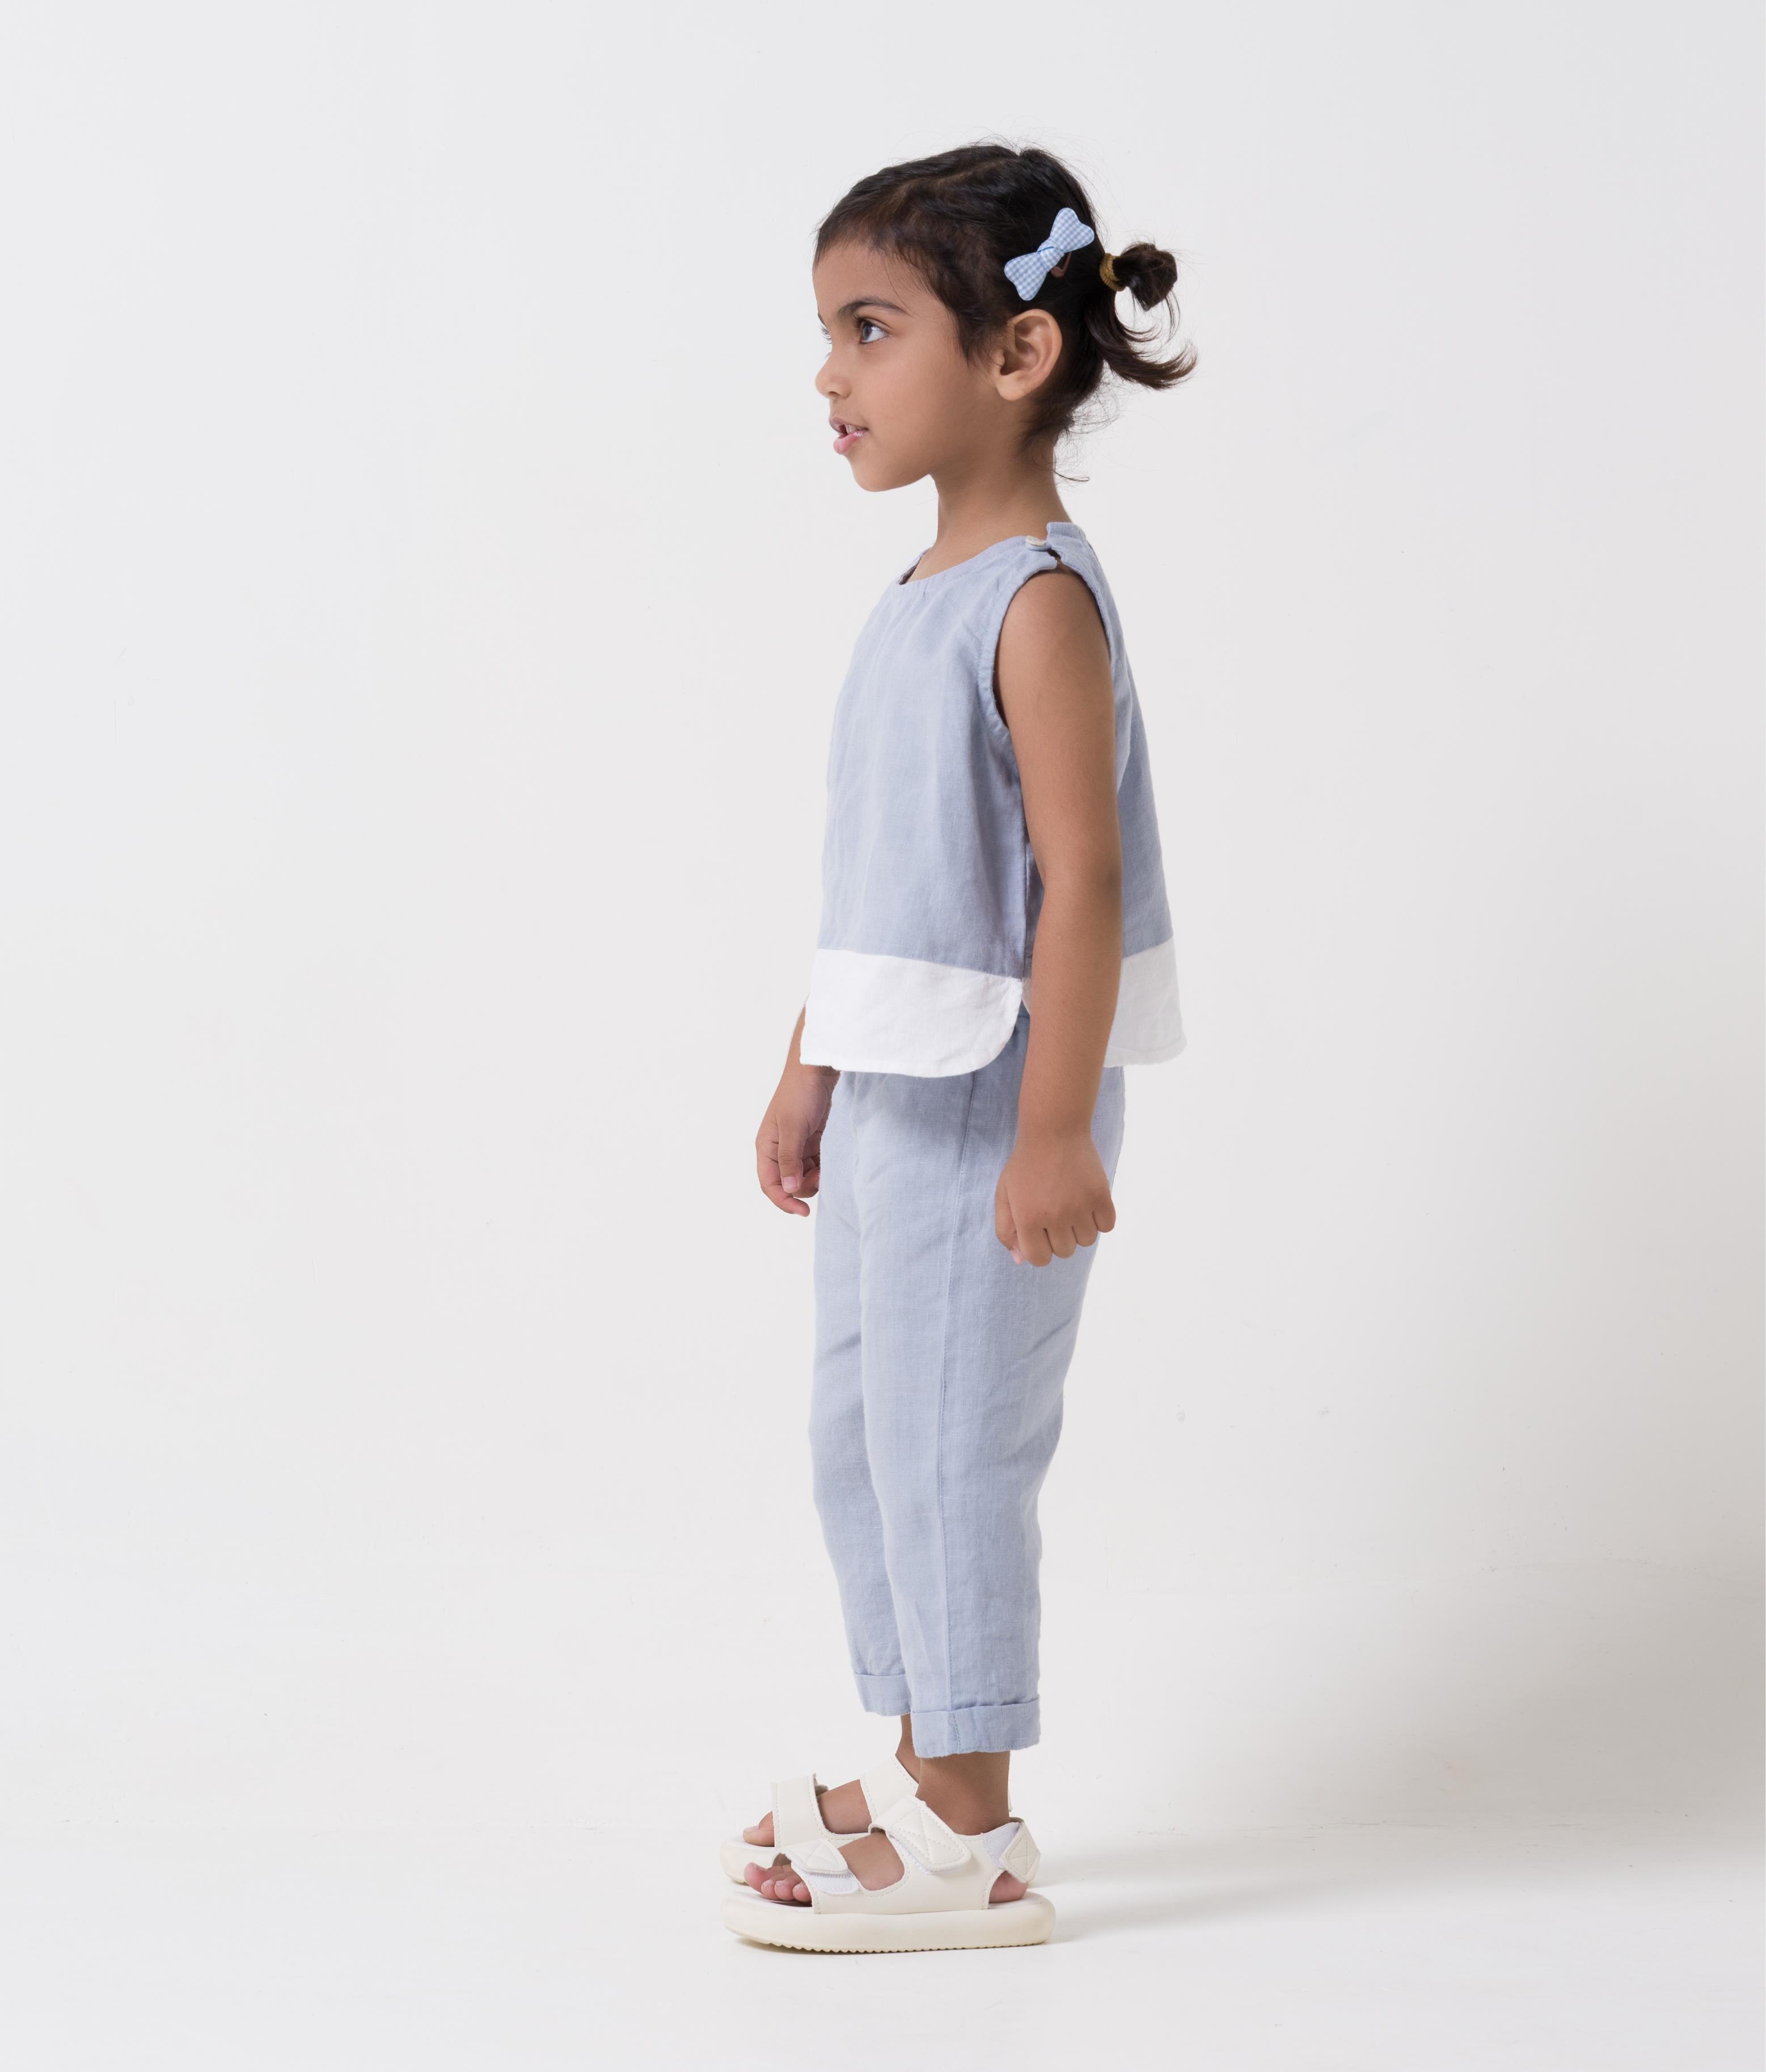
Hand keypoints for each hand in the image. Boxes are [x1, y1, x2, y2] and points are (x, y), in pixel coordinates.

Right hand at [756, 1061, 837, 1216]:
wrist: (818, 1068)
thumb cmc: (800, 1093)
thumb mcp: (793, 1127)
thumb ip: (790, 1160)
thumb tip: (789, 1189)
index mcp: (766, 1147)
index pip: (769, 1185)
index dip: (784, 1202)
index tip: (803, 1212)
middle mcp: (778, 1149)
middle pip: (788, 1184)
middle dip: (804, 1186)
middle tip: (822, 1176)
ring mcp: (795, 1145)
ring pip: (803, 1176)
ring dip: (815, 1177)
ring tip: (828, 1166)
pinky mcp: (811, 1140)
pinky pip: (815, 1164)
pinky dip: (823, 1167)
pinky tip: (832, 1161)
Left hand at [994, 1129, 1115, 1265]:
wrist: (1054, 1131)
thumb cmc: (1026, 1165)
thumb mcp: (1004, 1195)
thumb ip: (1006, 1230)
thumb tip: (1020, 1260)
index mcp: (1028, 1218)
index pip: (1039, 1259)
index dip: (1040, 1249)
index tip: (1040, 1232)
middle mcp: (1055, 1216)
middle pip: (1065, 1252)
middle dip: (1059, 1237)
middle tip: (1055, 1211)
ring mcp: (1080, 1207)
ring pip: (1087, 1241)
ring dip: (1080, 1228)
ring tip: (1071, 1204)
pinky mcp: (1101, 1196)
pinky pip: (1107, 1226)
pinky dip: (1100, 1219)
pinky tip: (1088, 1201)